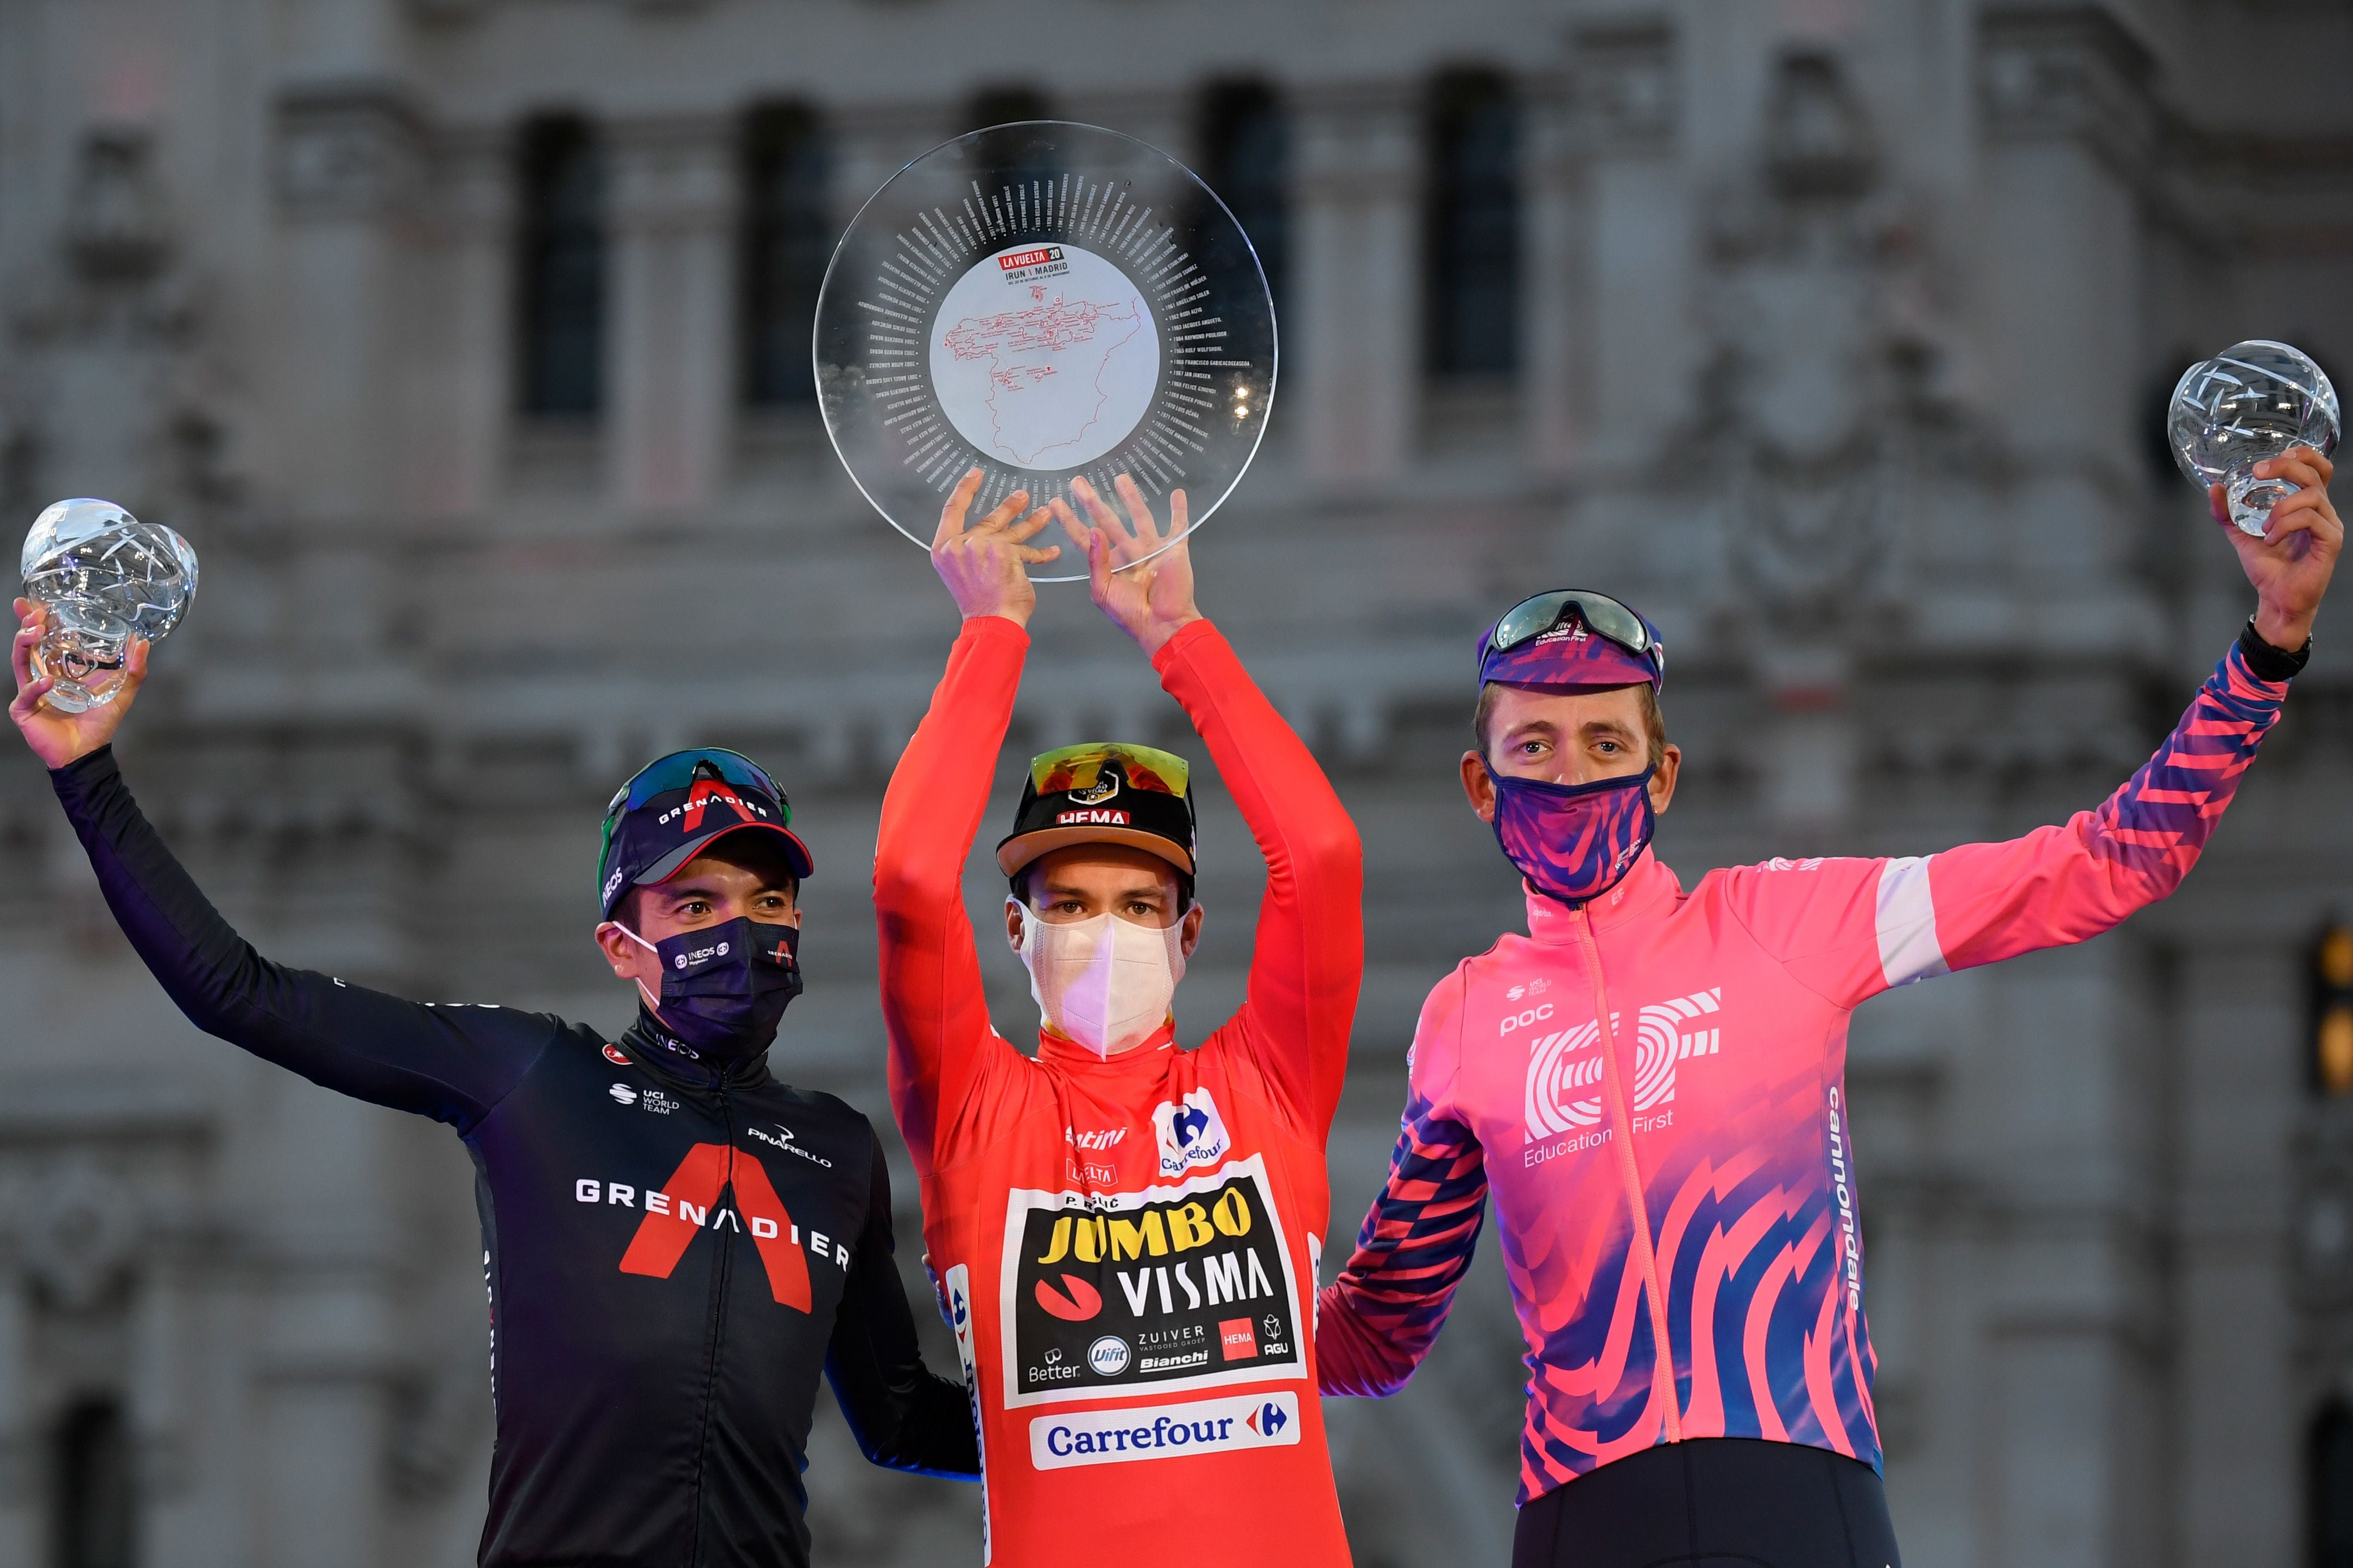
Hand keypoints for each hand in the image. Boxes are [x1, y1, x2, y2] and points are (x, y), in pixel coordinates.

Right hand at [10, 598, 147, 768]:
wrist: (87, 752)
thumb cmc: (98, 722)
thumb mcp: (120, 693)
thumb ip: (134, 670)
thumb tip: (142, 641)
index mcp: (59, 668)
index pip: (45, 639)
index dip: (37, 620)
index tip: (36, 601)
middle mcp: (41, 675)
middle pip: (28, 644)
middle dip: (28, 625)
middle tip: (35, 612)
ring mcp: (30, 691)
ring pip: (20, 662)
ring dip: (25, 644)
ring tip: (35, 632)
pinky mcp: (24, 709)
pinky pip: (25, 694)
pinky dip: (35, 687)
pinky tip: (47, 682)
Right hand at [931, 467, 1059, 627]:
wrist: (991, 624)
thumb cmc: (978, 605)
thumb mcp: (961, 572)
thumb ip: (969, 551)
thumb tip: (986, 534)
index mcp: (943, 548)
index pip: (952, 510)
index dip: (965, 489)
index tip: (975, 474)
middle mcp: (960, 545)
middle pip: (988, 519)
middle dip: (1010, 507)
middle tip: (1023, 496)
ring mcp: (982, 547)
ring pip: (1012, 532)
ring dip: (1031, 522)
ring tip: (1045, 513)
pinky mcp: (1005, 553)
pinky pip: (1027, 551)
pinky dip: (1042, 553)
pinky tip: (1053, 551)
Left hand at [1051, 474, 1200, 656]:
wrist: (1164, 625)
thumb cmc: (1131, 614)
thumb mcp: (1103, 591)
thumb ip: (1096, 561)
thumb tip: (1093, 530)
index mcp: (1108, 564)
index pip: (1084, 537)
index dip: (1069, 521)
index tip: (1055, 503)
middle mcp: (1127, 552)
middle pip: (1107, 520)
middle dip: (1092, 501)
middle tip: (1078, 482)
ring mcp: (1151, 549)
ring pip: (1139, 516)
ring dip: (1130, 497)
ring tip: (1120, 478)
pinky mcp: (1173, 549)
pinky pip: (1178, 525)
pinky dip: (1179, 510)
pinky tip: (1178, 493)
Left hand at [2211, 445, 2339, 649]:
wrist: (2275, 598)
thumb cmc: (2268, 566)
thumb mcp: (2242, 534)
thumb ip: (2228, 513)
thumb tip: (2214, 488)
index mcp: (2306, 504)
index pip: (2317, 468)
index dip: (2301, 455)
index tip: (2272, 461)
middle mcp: (2322, 510)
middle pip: (2313, 474)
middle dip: (2284, 467)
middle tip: (2259, 473)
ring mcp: (2329, 525)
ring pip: (2311, 496)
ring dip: (2280, 509)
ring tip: (2265, 529)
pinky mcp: (2331, 541)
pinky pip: (2311, 519)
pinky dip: (2286, 525)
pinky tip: (2271, 539)